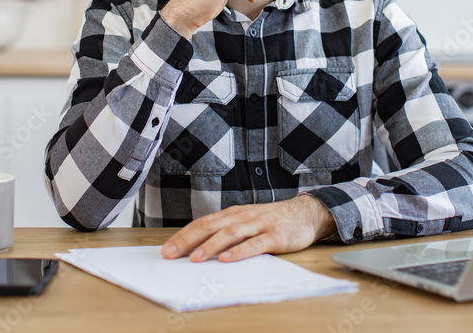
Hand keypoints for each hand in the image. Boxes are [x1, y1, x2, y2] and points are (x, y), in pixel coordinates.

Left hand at [161, 194, 336, 262]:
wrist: (306, 213)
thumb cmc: (272, 221)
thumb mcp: (246, 222)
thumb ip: (227, 232)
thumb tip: (199, 249)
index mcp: (233, 214)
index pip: (202, 224)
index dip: (183, 236)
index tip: (166, 250)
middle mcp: (242, 216)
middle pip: (211, 227)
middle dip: (188, 241)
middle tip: (171, 254)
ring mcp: (258, 225)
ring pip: (230, 234)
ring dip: (211, 246)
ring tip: (196, 258)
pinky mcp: (274, 236)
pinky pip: (255, 244)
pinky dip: (240, 251)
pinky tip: (228, 259)